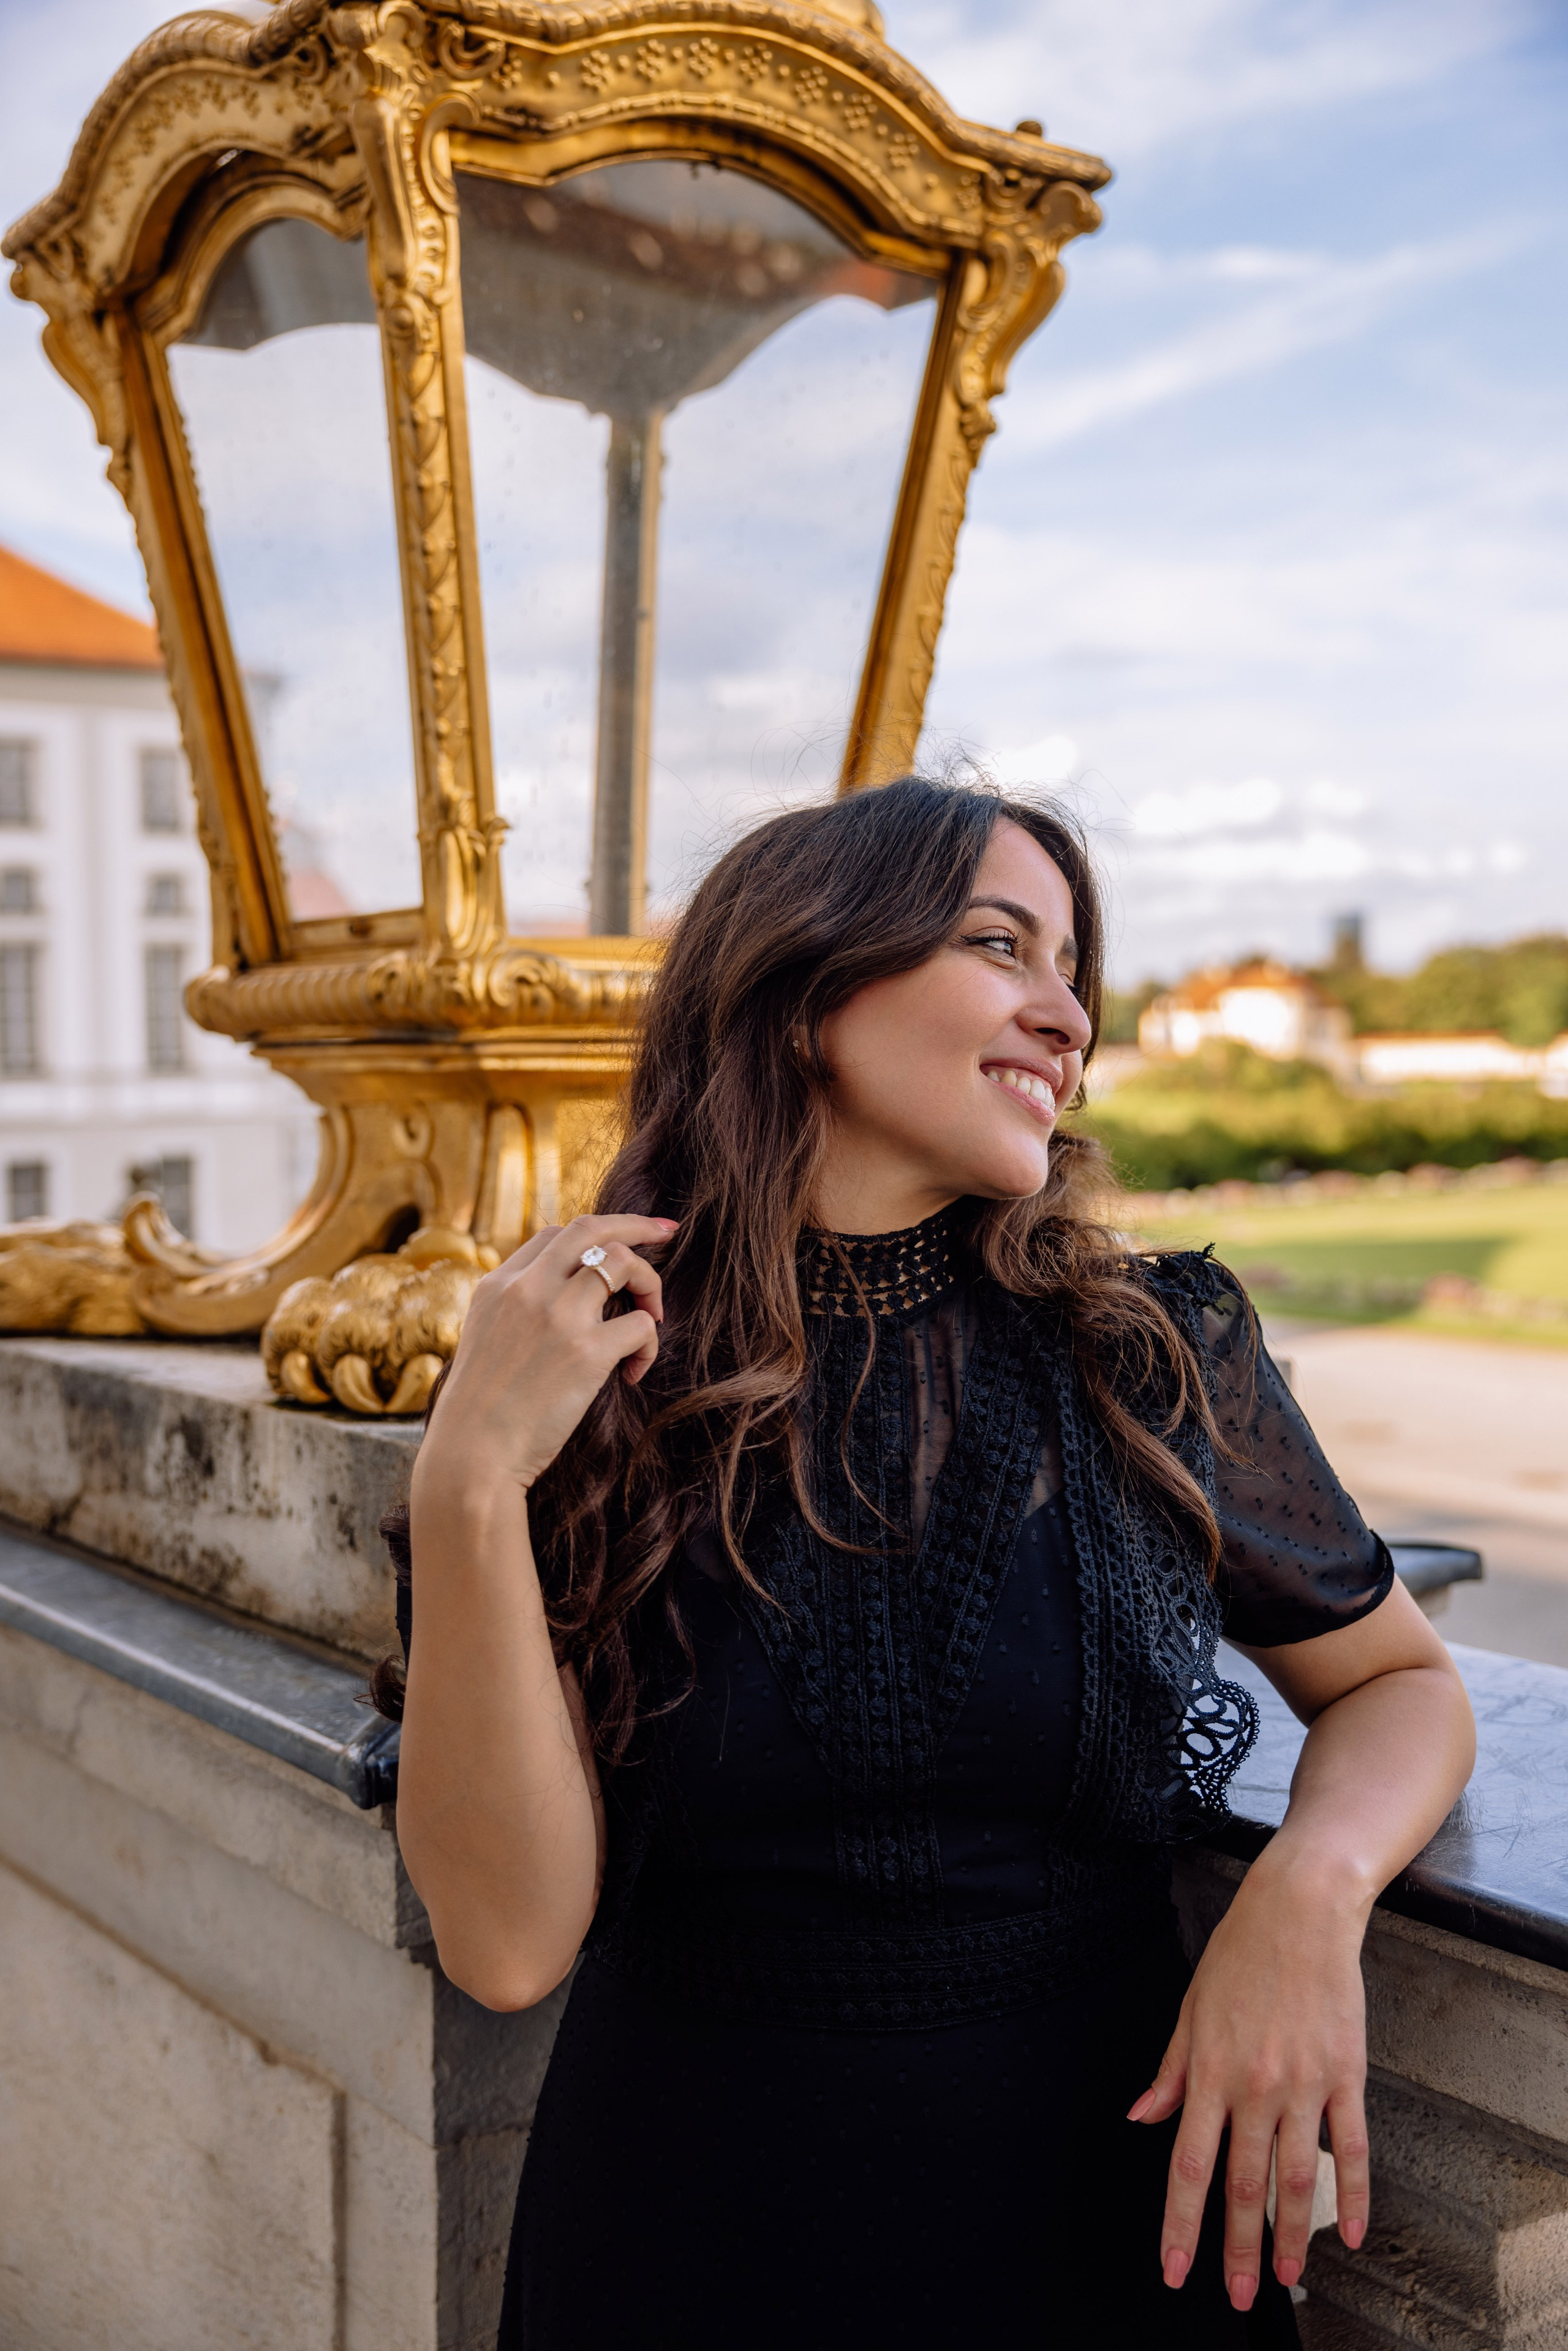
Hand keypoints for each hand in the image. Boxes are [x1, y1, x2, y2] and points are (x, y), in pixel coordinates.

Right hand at [418, 1214, 676, 1493]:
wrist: (471, 1456)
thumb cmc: (478, 1414)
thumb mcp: (483, 1340)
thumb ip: (516, 1311)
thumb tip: (564, 1299)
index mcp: (498, 1285)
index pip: (554, 1235)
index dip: (593, 1238)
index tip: (619, 1247)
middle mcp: (528, 1288)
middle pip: (592, 1227)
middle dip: (638, 1224)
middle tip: (667, 1232)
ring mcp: (558, 1315)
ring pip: (623, 1262)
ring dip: (650, 1285)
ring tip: (652, 1317)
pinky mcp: (587, 1351)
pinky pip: (642, 1325)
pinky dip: (649, 1346)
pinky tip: (633, 1373)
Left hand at [1127, 1854, 1370, 2309]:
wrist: (1299, 1911)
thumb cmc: (1241, 1954)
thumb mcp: (1190, 2010)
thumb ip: (1170, 2072)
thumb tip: (1141, 2117)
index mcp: (1209, 2072)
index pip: (1188, 2165)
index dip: (1181, 2223)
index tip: (1176, 2268)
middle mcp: (1254, 2086)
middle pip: (1241, 2185)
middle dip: (1236, 2248)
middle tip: (1236, 2295)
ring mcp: (1303, 2084)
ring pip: (1295, 2177)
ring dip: (1291, 2236)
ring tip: (1287, 2278)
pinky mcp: (1345, 2075)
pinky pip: (1352, 2147)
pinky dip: (1355, 2194)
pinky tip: (1352, 2232)